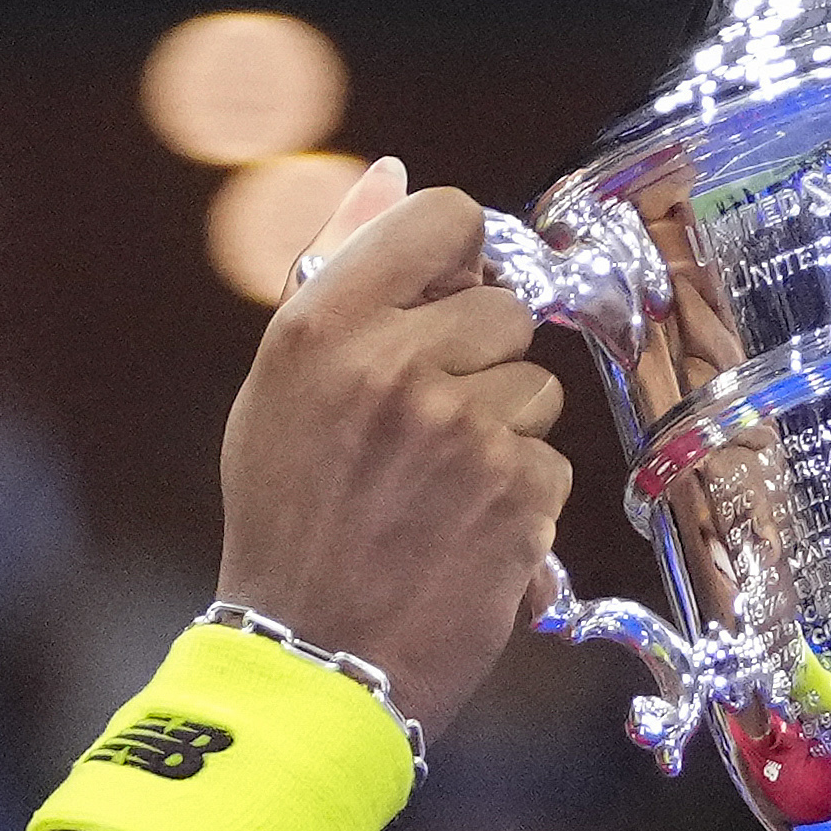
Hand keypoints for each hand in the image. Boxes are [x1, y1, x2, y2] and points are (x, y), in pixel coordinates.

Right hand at [215, 158, 570, 734]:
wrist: (309, 657)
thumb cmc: (288, 520)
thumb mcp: (280, 385)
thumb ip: (339, 270)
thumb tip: (391, 173)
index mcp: (325, 323)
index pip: (447, 216)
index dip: (458, 258)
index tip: (442, 301)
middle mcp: (396, 363)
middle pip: (506, 306)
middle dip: (477, 359)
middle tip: (422, 429)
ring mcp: (463, 428)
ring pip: (536, 385)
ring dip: (502, 430)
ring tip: (437, 487)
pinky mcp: (517, 492)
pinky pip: (550, 458)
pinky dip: (517, 495)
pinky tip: (461, 528)